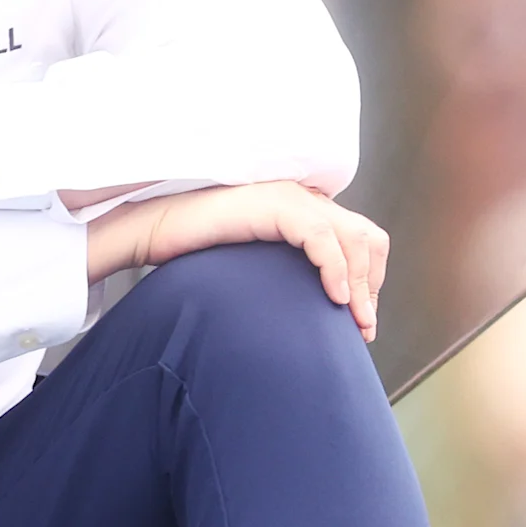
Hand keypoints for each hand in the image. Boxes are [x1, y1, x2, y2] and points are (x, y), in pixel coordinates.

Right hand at [86, 181, 387, 339]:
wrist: (153, 230)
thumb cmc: (194, 254)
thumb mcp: (254, 264)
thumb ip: (284, 272)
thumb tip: (310, 309)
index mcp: (304, 210)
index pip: (361, 240)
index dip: (369, 281)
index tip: (360, 321)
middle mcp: (305, 199)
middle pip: (368, 238)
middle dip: (372, 285)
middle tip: (363, 327)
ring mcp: (293, 199)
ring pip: (352, 239)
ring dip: (360, 284)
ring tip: (353, 321)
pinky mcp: (276, 206)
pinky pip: (321, 238)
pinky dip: (335, 270)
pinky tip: (333, 298)